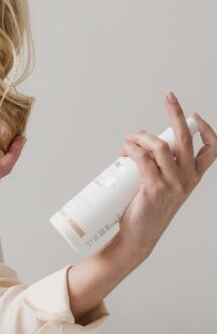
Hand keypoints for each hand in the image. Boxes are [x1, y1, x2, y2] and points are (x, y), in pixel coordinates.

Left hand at [113, 92, 216, 261]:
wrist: (137, 237)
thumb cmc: (145, 209)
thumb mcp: (162, 185)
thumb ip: (158, 166)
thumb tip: (137, 143)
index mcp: (192, 177)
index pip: (212, 150)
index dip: (206, 129)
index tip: (193, 114)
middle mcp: (188, 180)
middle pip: (185, 138)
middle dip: (176, 112)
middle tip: (169, 96)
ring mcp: (173, 185)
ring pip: (159, 146)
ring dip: (140, 136)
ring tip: (128, 140)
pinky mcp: (155, 189)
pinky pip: (142, 159)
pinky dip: (131, 148)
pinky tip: (125, 150)